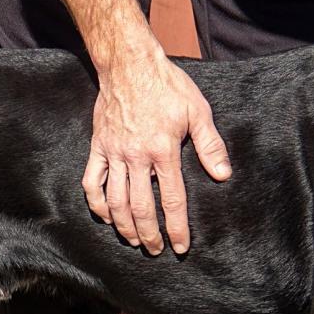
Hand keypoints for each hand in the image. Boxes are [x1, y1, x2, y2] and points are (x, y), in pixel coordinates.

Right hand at [82, 48, 230, 254]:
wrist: (129, 64)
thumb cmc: (167, 85)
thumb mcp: (197, 111)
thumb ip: (210, 146)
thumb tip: (222, 175)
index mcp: (163, 150)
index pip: (171, 200)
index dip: (177, 228)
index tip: (180, 246)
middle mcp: (136, 156)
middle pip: (141, 207)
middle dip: (149, 234)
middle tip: (155, 250)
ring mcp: (113, 153)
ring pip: (115, 200)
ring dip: (124, 226)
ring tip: (133, 240)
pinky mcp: (98, 147)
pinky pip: (91, 182)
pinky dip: (97, 204)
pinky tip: (106, 217)